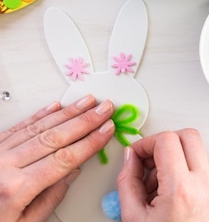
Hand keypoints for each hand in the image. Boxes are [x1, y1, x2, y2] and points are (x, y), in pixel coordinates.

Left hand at [0, 95, 114, 221]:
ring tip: (87, 102)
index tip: (107, 130)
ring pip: (39, 127)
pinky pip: (19, 126)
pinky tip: (56, 107)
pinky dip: (40, 115)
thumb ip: (51, 198)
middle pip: (55, 137)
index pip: (65, 158)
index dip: (90, 142)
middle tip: (104, 109)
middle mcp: (4, 166)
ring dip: (68, 113)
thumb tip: (72, 172)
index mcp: (16, 188)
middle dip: (85, 121)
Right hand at [117, 129, 208, 221]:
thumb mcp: (133, 217)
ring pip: (196, 151)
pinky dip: (183, 172)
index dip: (146, 143)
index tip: (136, 155)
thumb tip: (130, 158)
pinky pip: (201, 169)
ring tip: (156, 185)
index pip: (167, 140)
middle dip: (164, 142)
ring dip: (174, 158)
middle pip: (188, 136)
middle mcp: (204, 185)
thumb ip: (128, 181)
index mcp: (181, 190)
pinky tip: (168, 193)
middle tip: (149, 160)